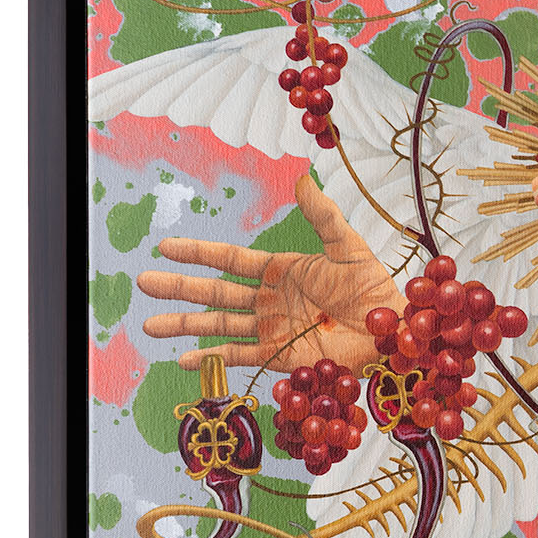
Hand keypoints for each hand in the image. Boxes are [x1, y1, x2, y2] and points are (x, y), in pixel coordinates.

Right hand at [137, 174, 404, 373]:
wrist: (393, 331)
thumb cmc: (374, 289)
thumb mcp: (347, 247)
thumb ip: (323, 216)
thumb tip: (303, 178)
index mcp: (282, 271)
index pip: (231, 260)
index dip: (199, 253)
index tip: (166, 248)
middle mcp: (270, 300)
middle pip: (216, 292)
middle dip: (180, 288)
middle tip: (144, 282)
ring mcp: (273, 329)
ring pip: (220, 325)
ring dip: (186, 325)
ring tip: (150, 325)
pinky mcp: (282, 357)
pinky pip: (241, 356)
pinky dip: (214, 358)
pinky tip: (186, 360)